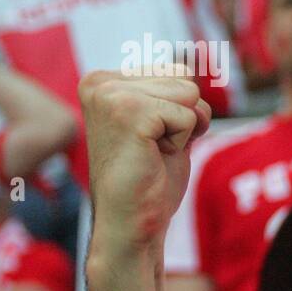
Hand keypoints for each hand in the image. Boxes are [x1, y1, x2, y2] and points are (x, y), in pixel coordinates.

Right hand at [79, 66, 209, 253]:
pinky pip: (190, 116)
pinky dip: (183, 141)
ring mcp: (111, 95)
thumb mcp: (161, 123)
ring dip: (184, 129)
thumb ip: (170, 93)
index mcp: (103, 80)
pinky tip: (154, 156)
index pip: (177, 71)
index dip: (180, 109)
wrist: (132, 221)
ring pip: (190, 94)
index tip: (152, 137)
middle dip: (185, 117)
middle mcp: (100, 82)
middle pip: (185, 78)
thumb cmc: (149, 178)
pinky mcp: (129, 112)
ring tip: (153, 150)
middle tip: (155, 147)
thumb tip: (191, 69)